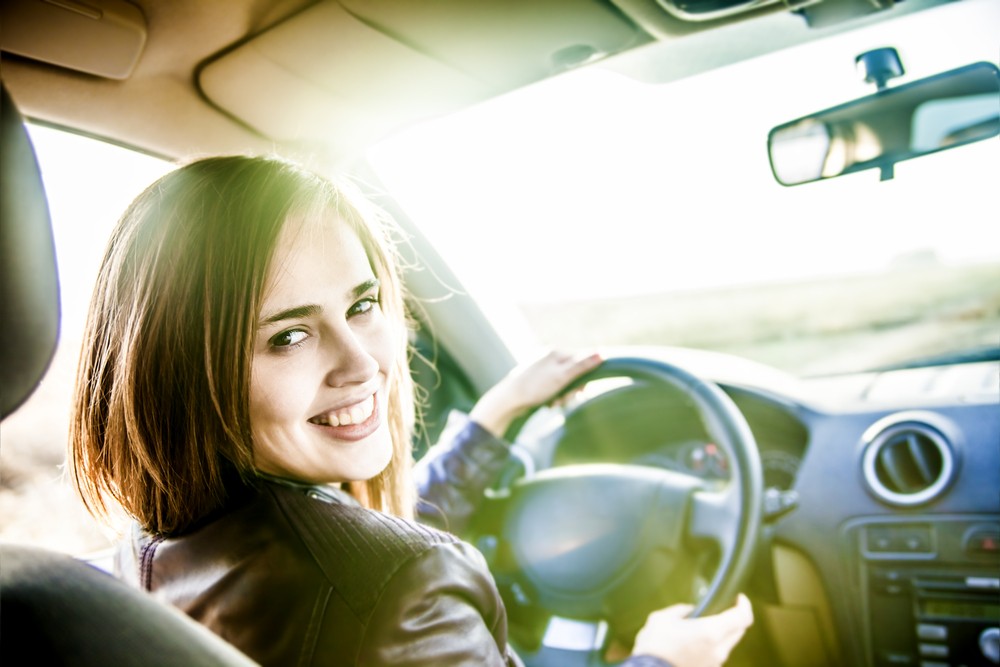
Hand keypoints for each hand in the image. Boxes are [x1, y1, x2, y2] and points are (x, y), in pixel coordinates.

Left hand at [469, 350, 602, 437]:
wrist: (508, 400)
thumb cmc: (535, 387)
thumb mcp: (561, 377)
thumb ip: (581, 365)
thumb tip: (602, 353)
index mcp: (554, 352)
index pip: (580, 361)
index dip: (584, 377)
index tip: (582, 390)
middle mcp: (547, 357)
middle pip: (571, 373)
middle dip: (571, 389)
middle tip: (564, 400)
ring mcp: (540, 369)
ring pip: (562, 383)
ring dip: (562, 396)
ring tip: (553, 403)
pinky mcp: (535, 380)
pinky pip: (552, 388)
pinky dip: (553, 397)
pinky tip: (547, 403)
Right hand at [631, 594, 753, 666]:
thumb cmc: (654, 646)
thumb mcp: (662, 619)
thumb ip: (681, 611)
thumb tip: (690, 611)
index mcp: (710, 632)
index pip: (742, 618)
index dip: (744, 606)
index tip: (739, 598)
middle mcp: (718, 650)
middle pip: (738, 631)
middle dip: (733, 619)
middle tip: (720, 610)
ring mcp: (714, 664)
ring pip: (727, 645)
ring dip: (721, 634)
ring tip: (700, 628)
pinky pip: (716, 655)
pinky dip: (711, 646)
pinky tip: (693, 644)